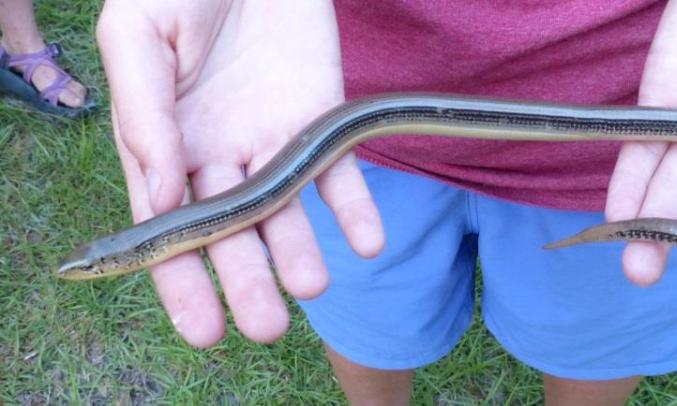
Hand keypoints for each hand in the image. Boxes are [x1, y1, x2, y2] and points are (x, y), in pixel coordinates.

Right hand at [96, 0, 383, 346]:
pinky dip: (356, 209)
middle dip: (246, 283)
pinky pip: (340, 173)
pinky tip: (367, 242)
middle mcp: (220, 158)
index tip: (201, 327)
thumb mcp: (139, 34)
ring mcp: (273, 144)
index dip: (183, 280)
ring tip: (310, 287)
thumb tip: (162, 192)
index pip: (170, 228)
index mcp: (165, 145)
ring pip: (287, 212)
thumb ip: (144, 112)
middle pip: (233, 233)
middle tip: (264, 326)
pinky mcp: (321, 122)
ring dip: (300, 253)